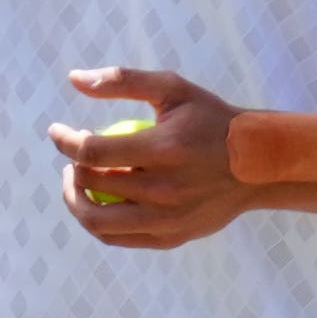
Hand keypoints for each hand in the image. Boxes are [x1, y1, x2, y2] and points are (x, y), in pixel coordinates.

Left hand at [49, 66, 255, 248]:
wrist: (259, 165)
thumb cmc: (210, 120)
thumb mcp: (173, 89)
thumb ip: (122, 80)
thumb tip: (73, 79)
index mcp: (166, 149)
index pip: (93, 151)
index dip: (65, 141)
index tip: (57, 132)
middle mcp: (167, 189)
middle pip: (93, 187)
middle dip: (70, 171)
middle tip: (72, 158)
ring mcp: (169, 220)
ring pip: (99, 222)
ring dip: (76, 202)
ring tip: (77, 184)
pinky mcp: (171, 239)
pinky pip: (119, 238)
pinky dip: (100, 222)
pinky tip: (98, 202)